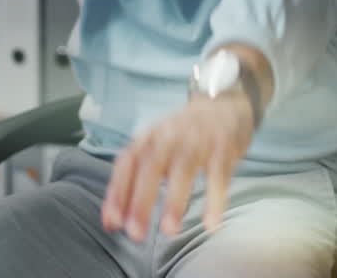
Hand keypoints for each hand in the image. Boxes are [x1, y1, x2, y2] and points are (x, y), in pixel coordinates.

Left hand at [100, 92, 254, 240]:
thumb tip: (113, 221)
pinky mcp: (223, 147)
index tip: (113, 223)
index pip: (127, 164)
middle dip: (141, 201)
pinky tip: (211, 225)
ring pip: (183, 170)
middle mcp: (169, 136)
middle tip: (136, 234)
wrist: (224, 102)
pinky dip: (215, 200)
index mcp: (149, 137)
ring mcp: (197, 140)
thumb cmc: (184, 134)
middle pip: (151, 168)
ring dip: (175, 201)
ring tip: (169, 231)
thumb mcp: (157, 146)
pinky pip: (218, 176)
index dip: (118, 192)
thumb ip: (136, 179)